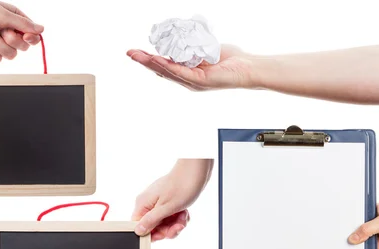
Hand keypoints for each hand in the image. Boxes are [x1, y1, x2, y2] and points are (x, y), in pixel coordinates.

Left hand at [0, 2, 43, 63]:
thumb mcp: (2, 15)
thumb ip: (23, 24)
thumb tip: (42, 29)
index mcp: (12, 17)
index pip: (31, 31)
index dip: (30, 36)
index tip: (26, 37)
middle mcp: (8, 30)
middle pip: (23, 45)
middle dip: (12, 41)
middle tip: (2, 33)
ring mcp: (0, 43)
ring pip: (12, 55)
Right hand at [127, 45, 252, 90]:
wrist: (248, 69)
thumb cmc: (232, 60)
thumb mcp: (208, 50)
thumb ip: (195, 46)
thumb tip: (186, 37)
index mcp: (188, 74)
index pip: (165, 66)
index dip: (150, 60)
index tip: (137, 52)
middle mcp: (187, 81)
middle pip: (161, 71)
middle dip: (144, 61)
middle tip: (130, 53)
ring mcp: (192, 82)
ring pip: (167, 72)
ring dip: (151, 63)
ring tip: (138, 56)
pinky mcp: (200, 81)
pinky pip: (180, 72)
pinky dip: (168, 66)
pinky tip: (158, 60)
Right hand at [133, 159, 212, 240]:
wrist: (196, 172)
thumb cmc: (181, 186)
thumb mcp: (165, 208)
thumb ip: (150, 221)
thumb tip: (137, 230)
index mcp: (143, 204)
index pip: (139, 226)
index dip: (151, 233)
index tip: (163, 234)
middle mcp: (148, 203)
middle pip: (153, 227)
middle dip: (168, 229)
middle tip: (178, 225)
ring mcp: (157, 203)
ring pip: (163, 223)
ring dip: (175, 223)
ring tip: (183, 216)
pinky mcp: (167, 202)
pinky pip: (170, 217)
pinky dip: (178, 218)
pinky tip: (184, 213)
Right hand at [348, 204, 378, 248]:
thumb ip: (367, 229)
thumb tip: (353, 237)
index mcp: (371, 211)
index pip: (355, 218)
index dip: (348, 225)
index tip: (342, 232)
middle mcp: (371, 223)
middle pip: (356, 231)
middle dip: (352, 237)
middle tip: (347, 242)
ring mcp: (374, 234)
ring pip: (361, 241)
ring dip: (358, 245)